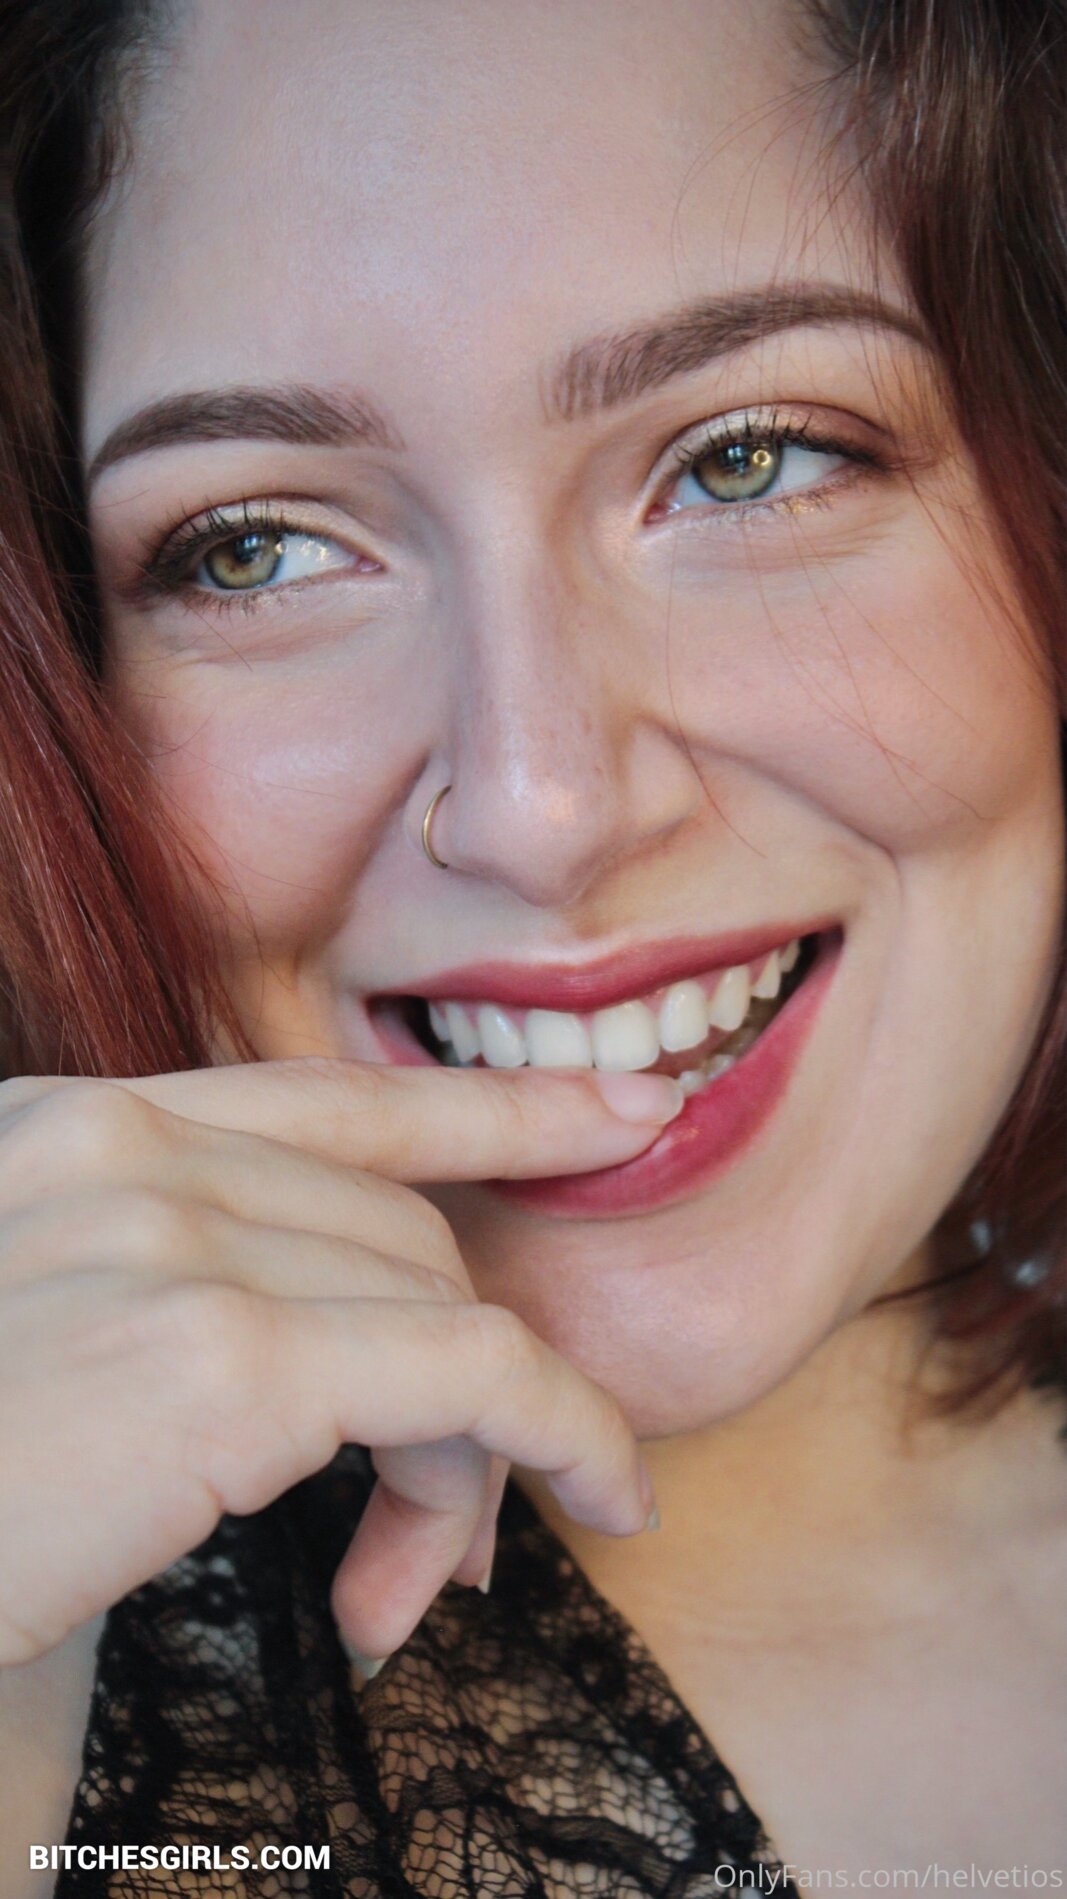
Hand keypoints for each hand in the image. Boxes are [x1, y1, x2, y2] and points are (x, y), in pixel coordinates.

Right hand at [0, 1058, 677, 1664]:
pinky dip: (567, 1434)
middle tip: (442, 1529)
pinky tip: (606, 1499)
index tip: (619, 1112)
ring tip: (412, 1586)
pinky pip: (480, 1374)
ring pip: (440, 1308)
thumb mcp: (41, 1337)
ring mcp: (169, 1235)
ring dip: (469, 1460)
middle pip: (398, 1231)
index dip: (492, 1108)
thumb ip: (174, 1289)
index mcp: (69, 1132)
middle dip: (455, 1378)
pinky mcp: (226, 1354)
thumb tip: (365, 1359)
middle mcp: (121, 1148)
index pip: (331, 1097)